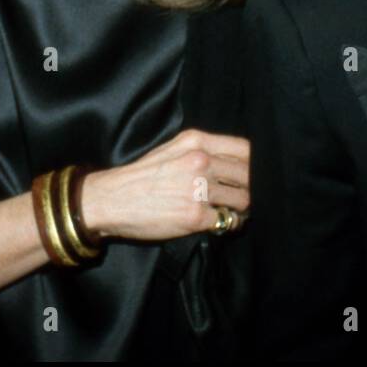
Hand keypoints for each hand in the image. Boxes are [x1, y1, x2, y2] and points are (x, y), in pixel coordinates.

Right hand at [79, 129, 249, 241]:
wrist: (111, 199)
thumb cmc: (141, 175)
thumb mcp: (172, 149)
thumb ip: (203, 150)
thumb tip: (235, 162)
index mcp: (197, 142)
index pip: (245, 149)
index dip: (256, 164)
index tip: (255, 174)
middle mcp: (201, 162)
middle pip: (249, 175)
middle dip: (250, 188)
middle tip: (244, 196)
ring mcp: (199, 189)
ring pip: (243, 200)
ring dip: (240, 209)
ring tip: (230, 211)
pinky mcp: (195, 216)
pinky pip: (227, 222)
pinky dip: (227, 225)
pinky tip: (218, 223)